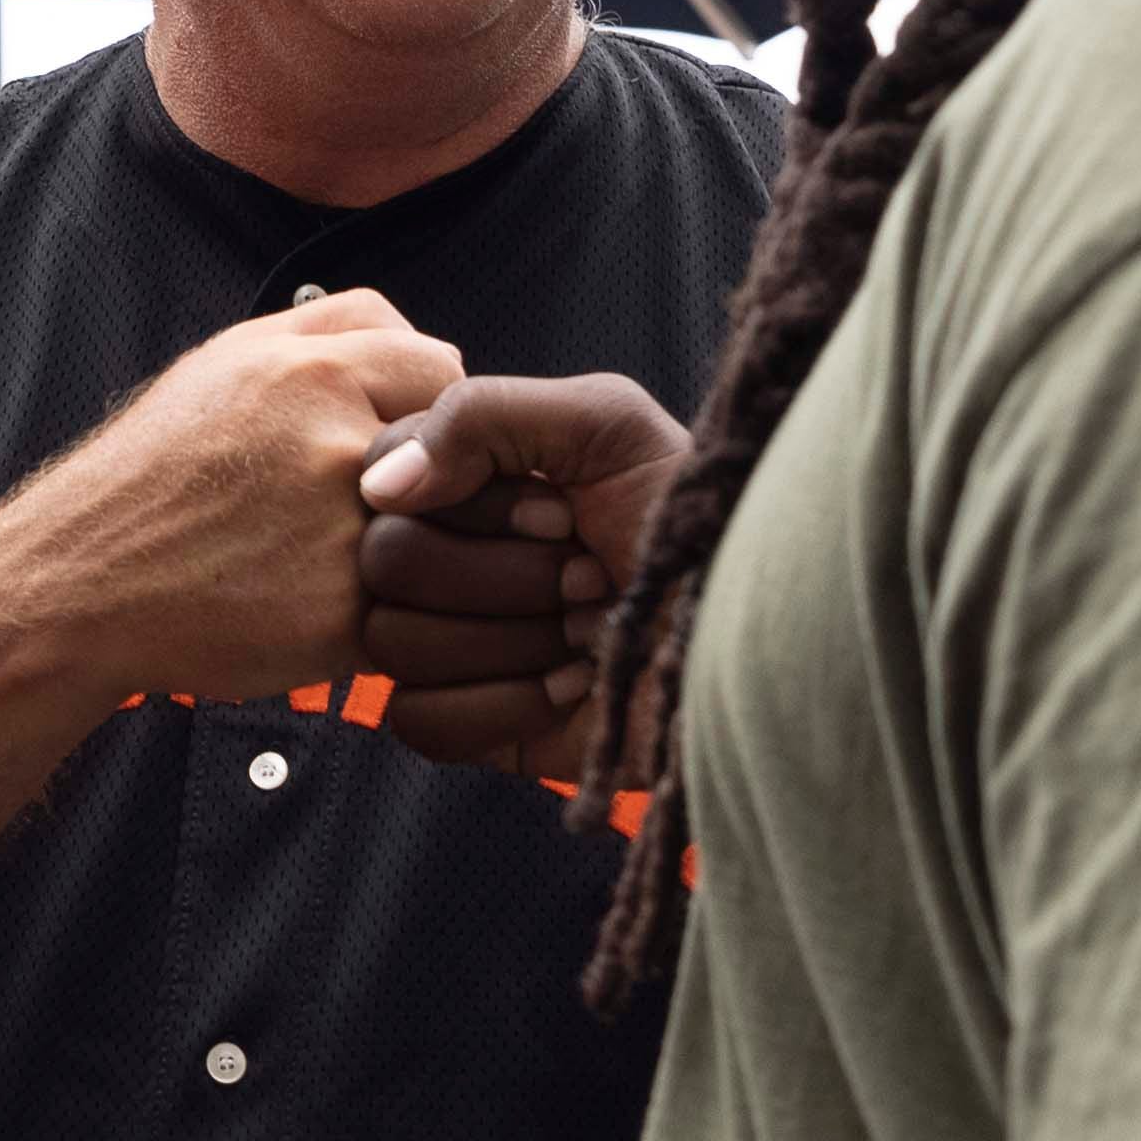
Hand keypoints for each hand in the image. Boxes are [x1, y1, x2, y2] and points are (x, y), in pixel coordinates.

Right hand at [0, 293, 465, 709]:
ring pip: (446, 528)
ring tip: (346, 556)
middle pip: (456, 446)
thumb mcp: (220, 368)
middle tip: (378, 503)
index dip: (426, 404)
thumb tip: (415, 348)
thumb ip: (322, 342)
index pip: (438, 363)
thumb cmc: (147, 479)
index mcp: (304, 367)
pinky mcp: (344, 609)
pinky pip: (413, 603)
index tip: (394, 439)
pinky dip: (385, 609)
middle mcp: (331, 434)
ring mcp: (343, 525)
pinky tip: (323, 605)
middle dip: (435, 474)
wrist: (76, 586)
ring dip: (421, 543)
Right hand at [351, 371, 691, 779]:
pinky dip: (501, 706)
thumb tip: (377, 490)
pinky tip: (567, 689)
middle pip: (385, 564)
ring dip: (512, 641)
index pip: (384, 478)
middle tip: (590, 578)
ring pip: (393, 643)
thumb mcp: (607, 425)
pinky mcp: (468, 724)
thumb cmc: (698, 524)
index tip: (563, 513)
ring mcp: (453, 642)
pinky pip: (416, 718)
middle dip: (506, 575)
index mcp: (468, 480)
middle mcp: (450, 556)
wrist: (763, 644)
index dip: (473, 504)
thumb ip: (480, 415)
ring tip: (587, 633)